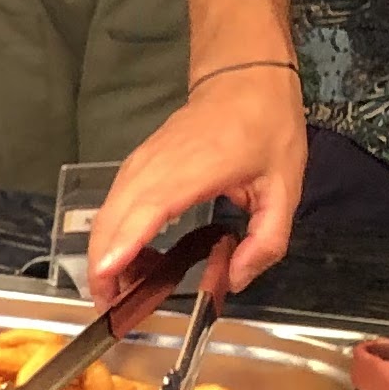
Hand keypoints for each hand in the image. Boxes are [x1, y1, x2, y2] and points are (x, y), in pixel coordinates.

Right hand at [88, 64, 307, 296]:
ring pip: (103, 218)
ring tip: (124, 291)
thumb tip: (235, 280)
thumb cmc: (266, 127)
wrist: (243, 77)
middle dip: (103, 272)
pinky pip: (110, 209)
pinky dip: (111, 240)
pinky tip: (130, 259)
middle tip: (117, 312)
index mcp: (193, 170)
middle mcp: (154, 167)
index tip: (108, 282)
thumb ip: (267, 240)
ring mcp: (138, 164)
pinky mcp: (133, 167)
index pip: (143, 212)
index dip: (121, 248)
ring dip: (105, 258)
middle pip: (109, 223)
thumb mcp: (285, 187)